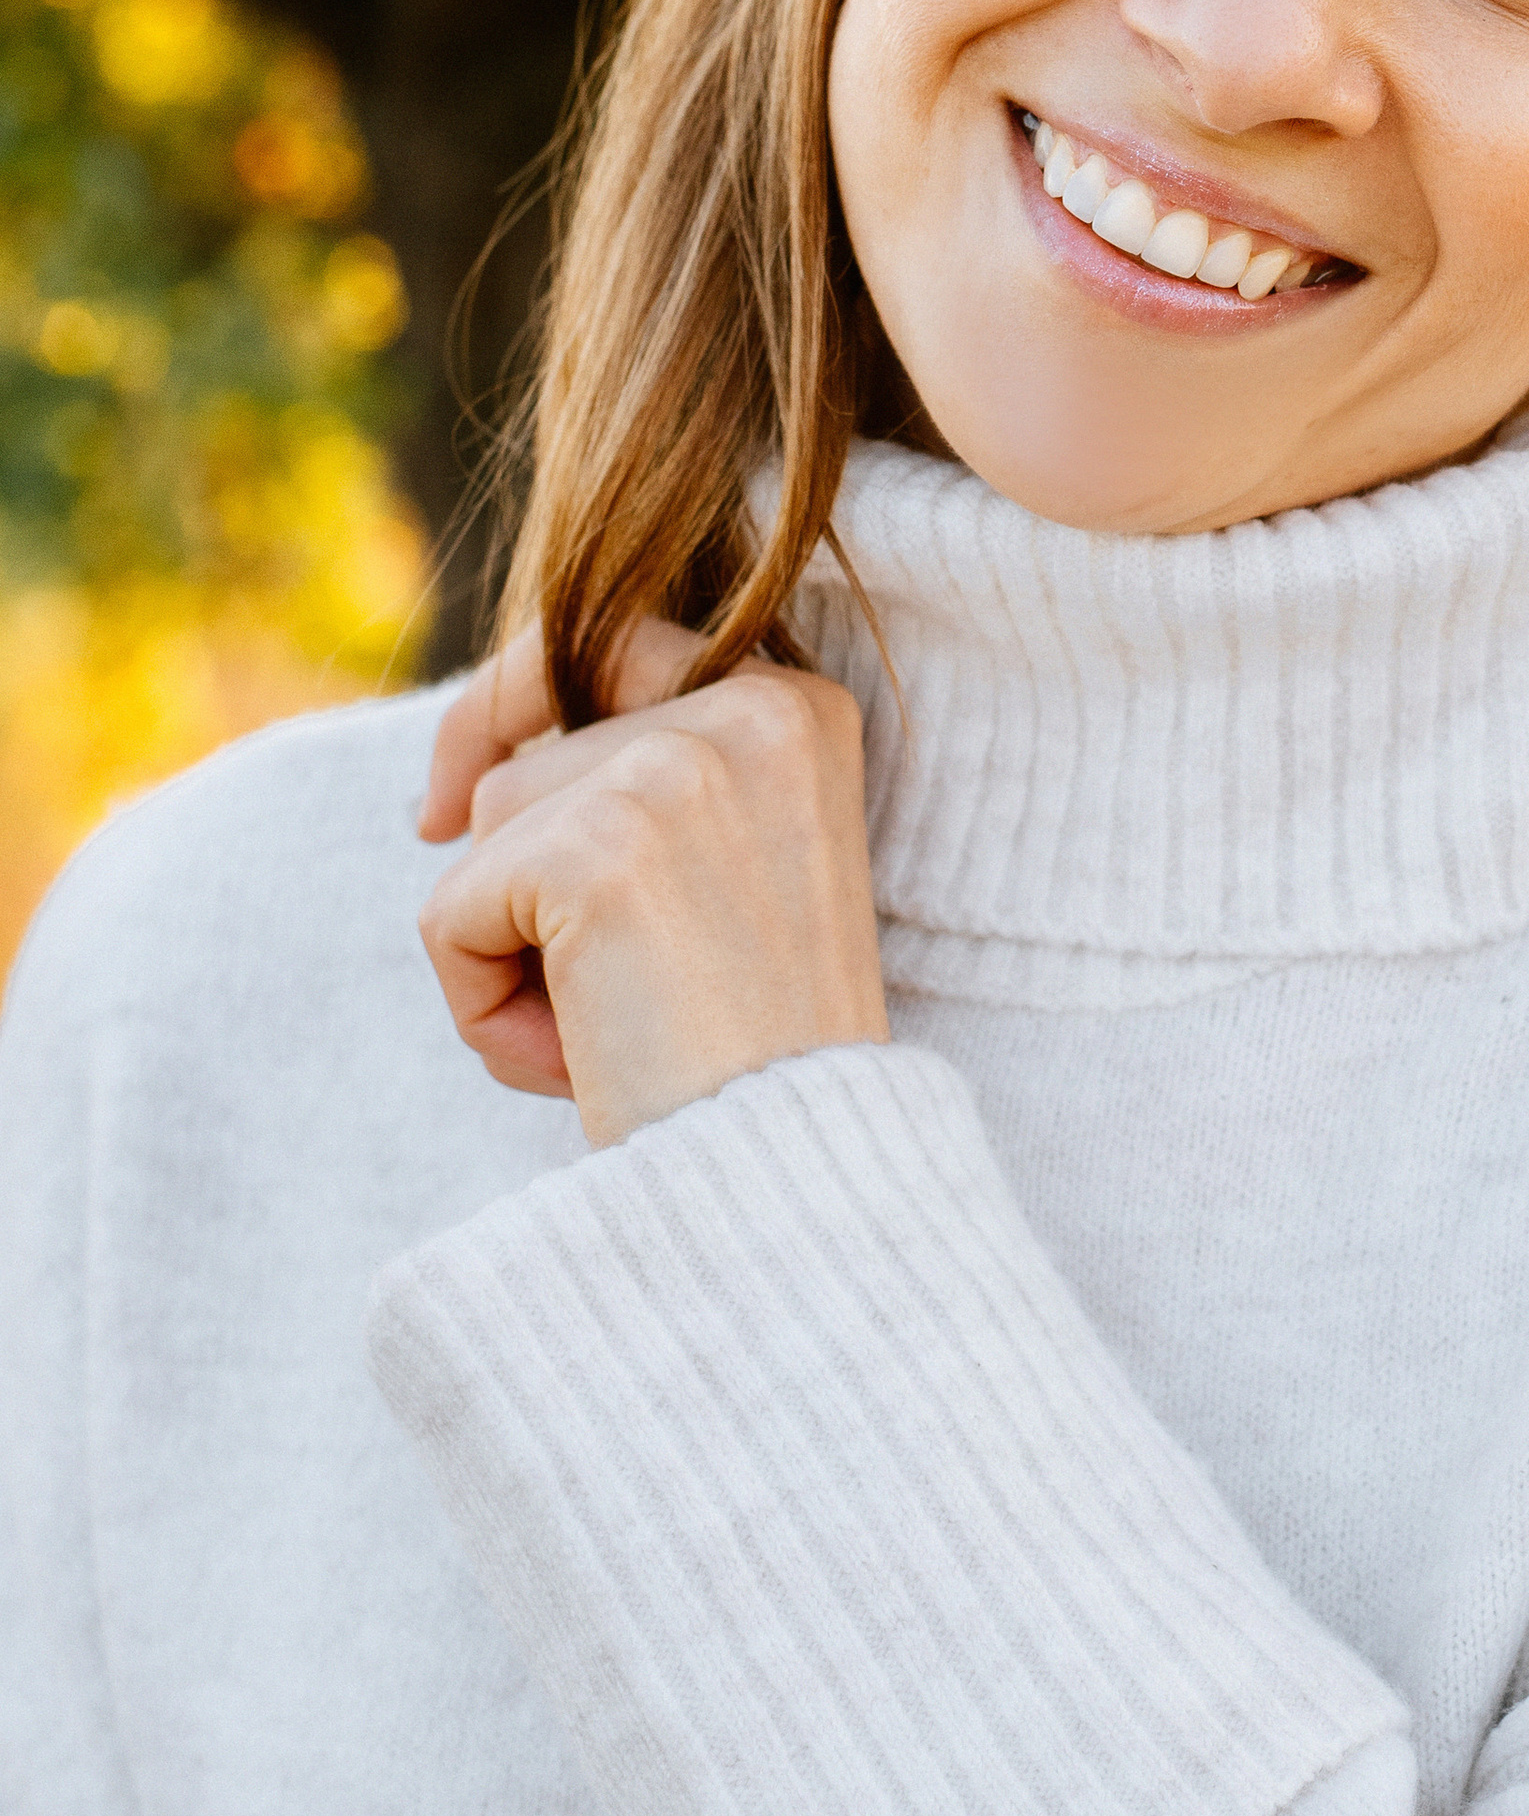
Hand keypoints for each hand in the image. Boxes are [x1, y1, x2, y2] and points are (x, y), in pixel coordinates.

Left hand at [416, 619, 888, 1148]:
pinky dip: (480, 1006)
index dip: (505, 712)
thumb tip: (465, 783)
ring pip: (484, 839)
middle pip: (527, 768)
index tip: (440, 805)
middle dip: (526, 894)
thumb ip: (649, 796)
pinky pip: (449, 915)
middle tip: (622, 1011)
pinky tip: (576, 1059)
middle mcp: (747, 708)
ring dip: (511, 956)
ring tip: (614, 1038)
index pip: (607, 644)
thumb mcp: (740, 878)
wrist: (802, 1171)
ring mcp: (670, 770)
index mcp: (799, 708)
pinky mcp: (593, 848)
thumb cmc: (763, 1058)